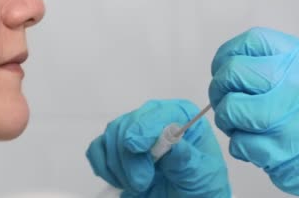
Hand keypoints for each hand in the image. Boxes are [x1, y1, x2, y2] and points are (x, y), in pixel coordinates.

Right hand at [86, 99, 230, 196]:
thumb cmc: (200, 185)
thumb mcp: (201, 175)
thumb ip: (185, 159)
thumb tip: (172, 141)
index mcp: (181, 117)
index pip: (158, 113)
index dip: (143, 128)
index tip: (134, 147)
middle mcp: (154, 118)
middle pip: (128, 125)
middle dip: (130, 158)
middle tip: (141, 183)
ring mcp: (133, 131)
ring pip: (110, 137)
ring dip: (118, 166)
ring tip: (138, 186)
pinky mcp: (116, 147)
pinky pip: (97, 149)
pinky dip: (103, 166)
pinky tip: (120, 180)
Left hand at [209, 27, 298, 195]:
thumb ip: (272, 62)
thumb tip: (227, 65)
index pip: (250, 41)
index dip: (226, 54)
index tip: (222, 67)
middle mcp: (293, 83)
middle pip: (232, 73)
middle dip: (218, 88)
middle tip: (223, 99)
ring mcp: (286, 117)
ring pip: (230, 109)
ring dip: (225, 119)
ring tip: (236, 123)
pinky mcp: (279, 149)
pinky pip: (239, 142)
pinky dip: (239, 145)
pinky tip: (252, 143)